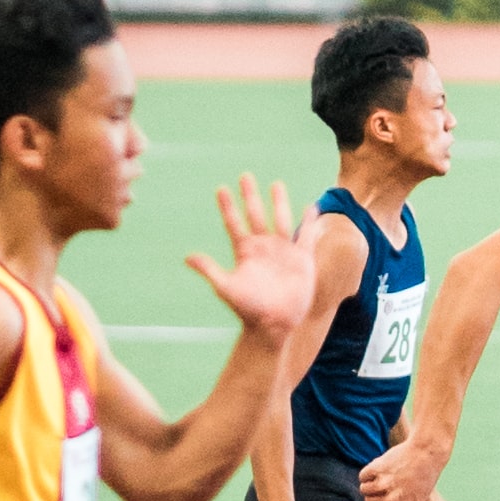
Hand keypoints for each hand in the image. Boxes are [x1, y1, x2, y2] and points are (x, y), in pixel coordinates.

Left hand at [189, 175, 314, 336]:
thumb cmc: (248, 309)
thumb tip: (187, 257)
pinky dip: (310, 222)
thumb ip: (210, 270)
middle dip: (251, 196)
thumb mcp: (226, 288)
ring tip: (276, 184)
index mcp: (245, 252)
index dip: (228, 207)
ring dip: (279, 202)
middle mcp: (263, 247)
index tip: (221, 189)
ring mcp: (283, 251)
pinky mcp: (302, 259)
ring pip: (281, 219)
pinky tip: (311, 207)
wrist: (274, 324)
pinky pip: (307, 236)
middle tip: (245, 176)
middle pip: (256, 215)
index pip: (234, 223)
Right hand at [361, 431, 448, 500]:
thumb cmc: (422, 477)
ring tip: (381, 476)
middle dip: (373, 496)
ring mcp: (386, 483)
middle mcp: (394, 498)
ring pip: (364, 490)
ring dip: (369, 484)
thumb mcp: (414, 500)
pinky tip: (379, 469)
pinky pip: (363, 476)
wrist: (428, 452)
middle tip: (384, 485)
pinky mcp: (378, 468)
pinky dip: (367, 473)